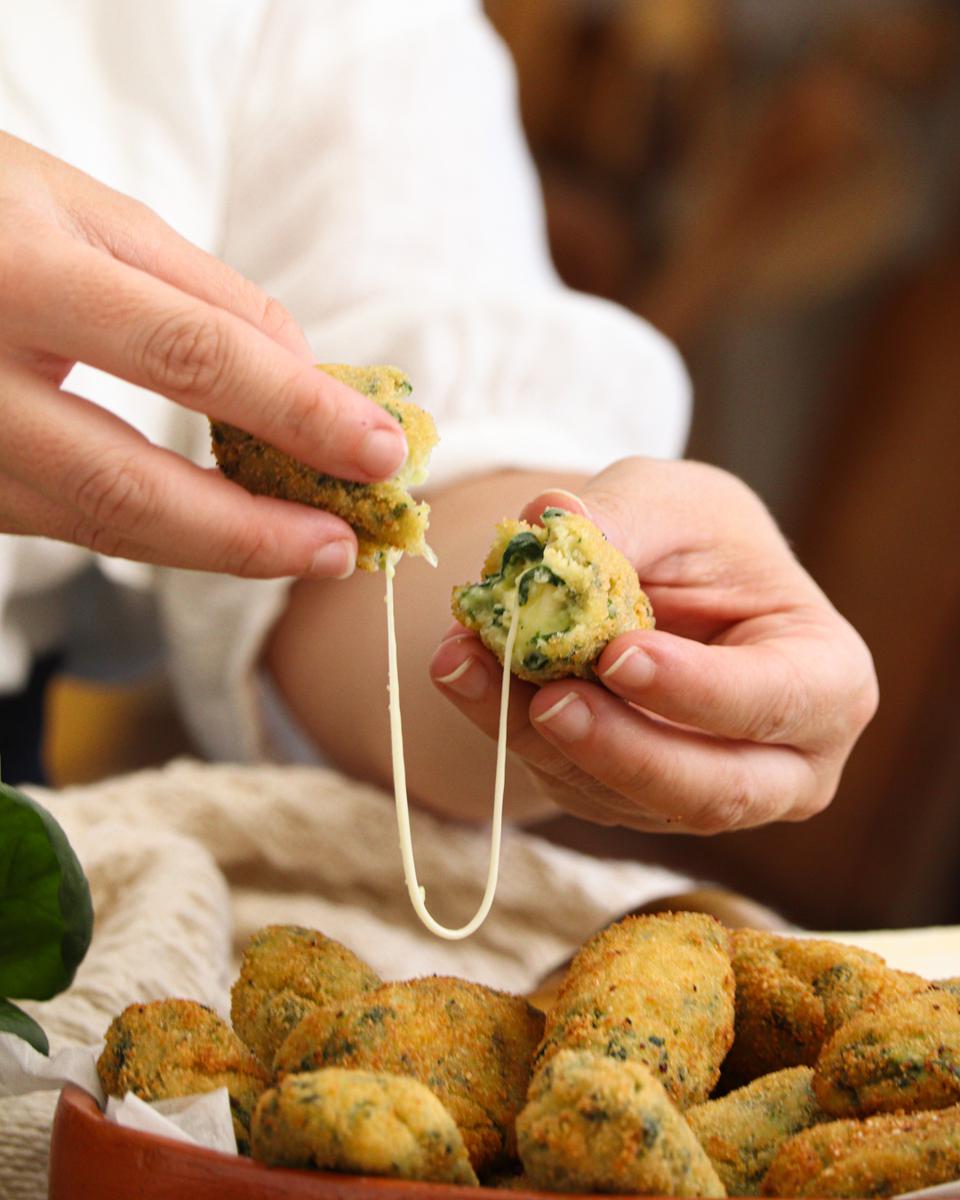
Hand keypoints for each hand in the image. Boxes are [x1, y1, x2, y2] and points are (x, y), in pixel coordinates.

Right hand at [0, 133, 407, 577]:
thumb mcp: (83, 208)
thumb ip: (200, 290)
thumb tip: (306, 372)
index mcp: (20, 275)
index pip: (188, 355)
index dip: (296, 412)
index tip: (380, 450)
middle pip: (129, 486)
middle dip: (253, 531)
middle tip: (344, 546)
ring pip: (99, 524)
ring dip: (216, 549)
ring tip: (307, 548)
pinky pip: (72, 522)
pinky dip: (160, 533)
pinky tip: (226, 529)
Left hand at [429, 458, 877, 833]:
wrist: (668, 581)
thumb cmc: (696, 539)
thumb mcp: (670, 504)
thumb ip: (620, 516)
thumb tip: (544, 520)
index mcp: (827, 679)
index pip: (771, 702)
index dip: (694, 691)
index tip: (617, 654)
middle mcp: (781, 764)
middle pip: (707, 790)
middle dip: (616, 747)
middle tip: (545, 698)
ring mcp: (702, 796)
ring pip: (621, 796)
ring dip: (534, 734)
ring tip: (465, 660)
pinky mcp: (630, 802)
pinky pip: (570, 784)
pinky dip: (510, 730)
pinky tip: (467, 674)